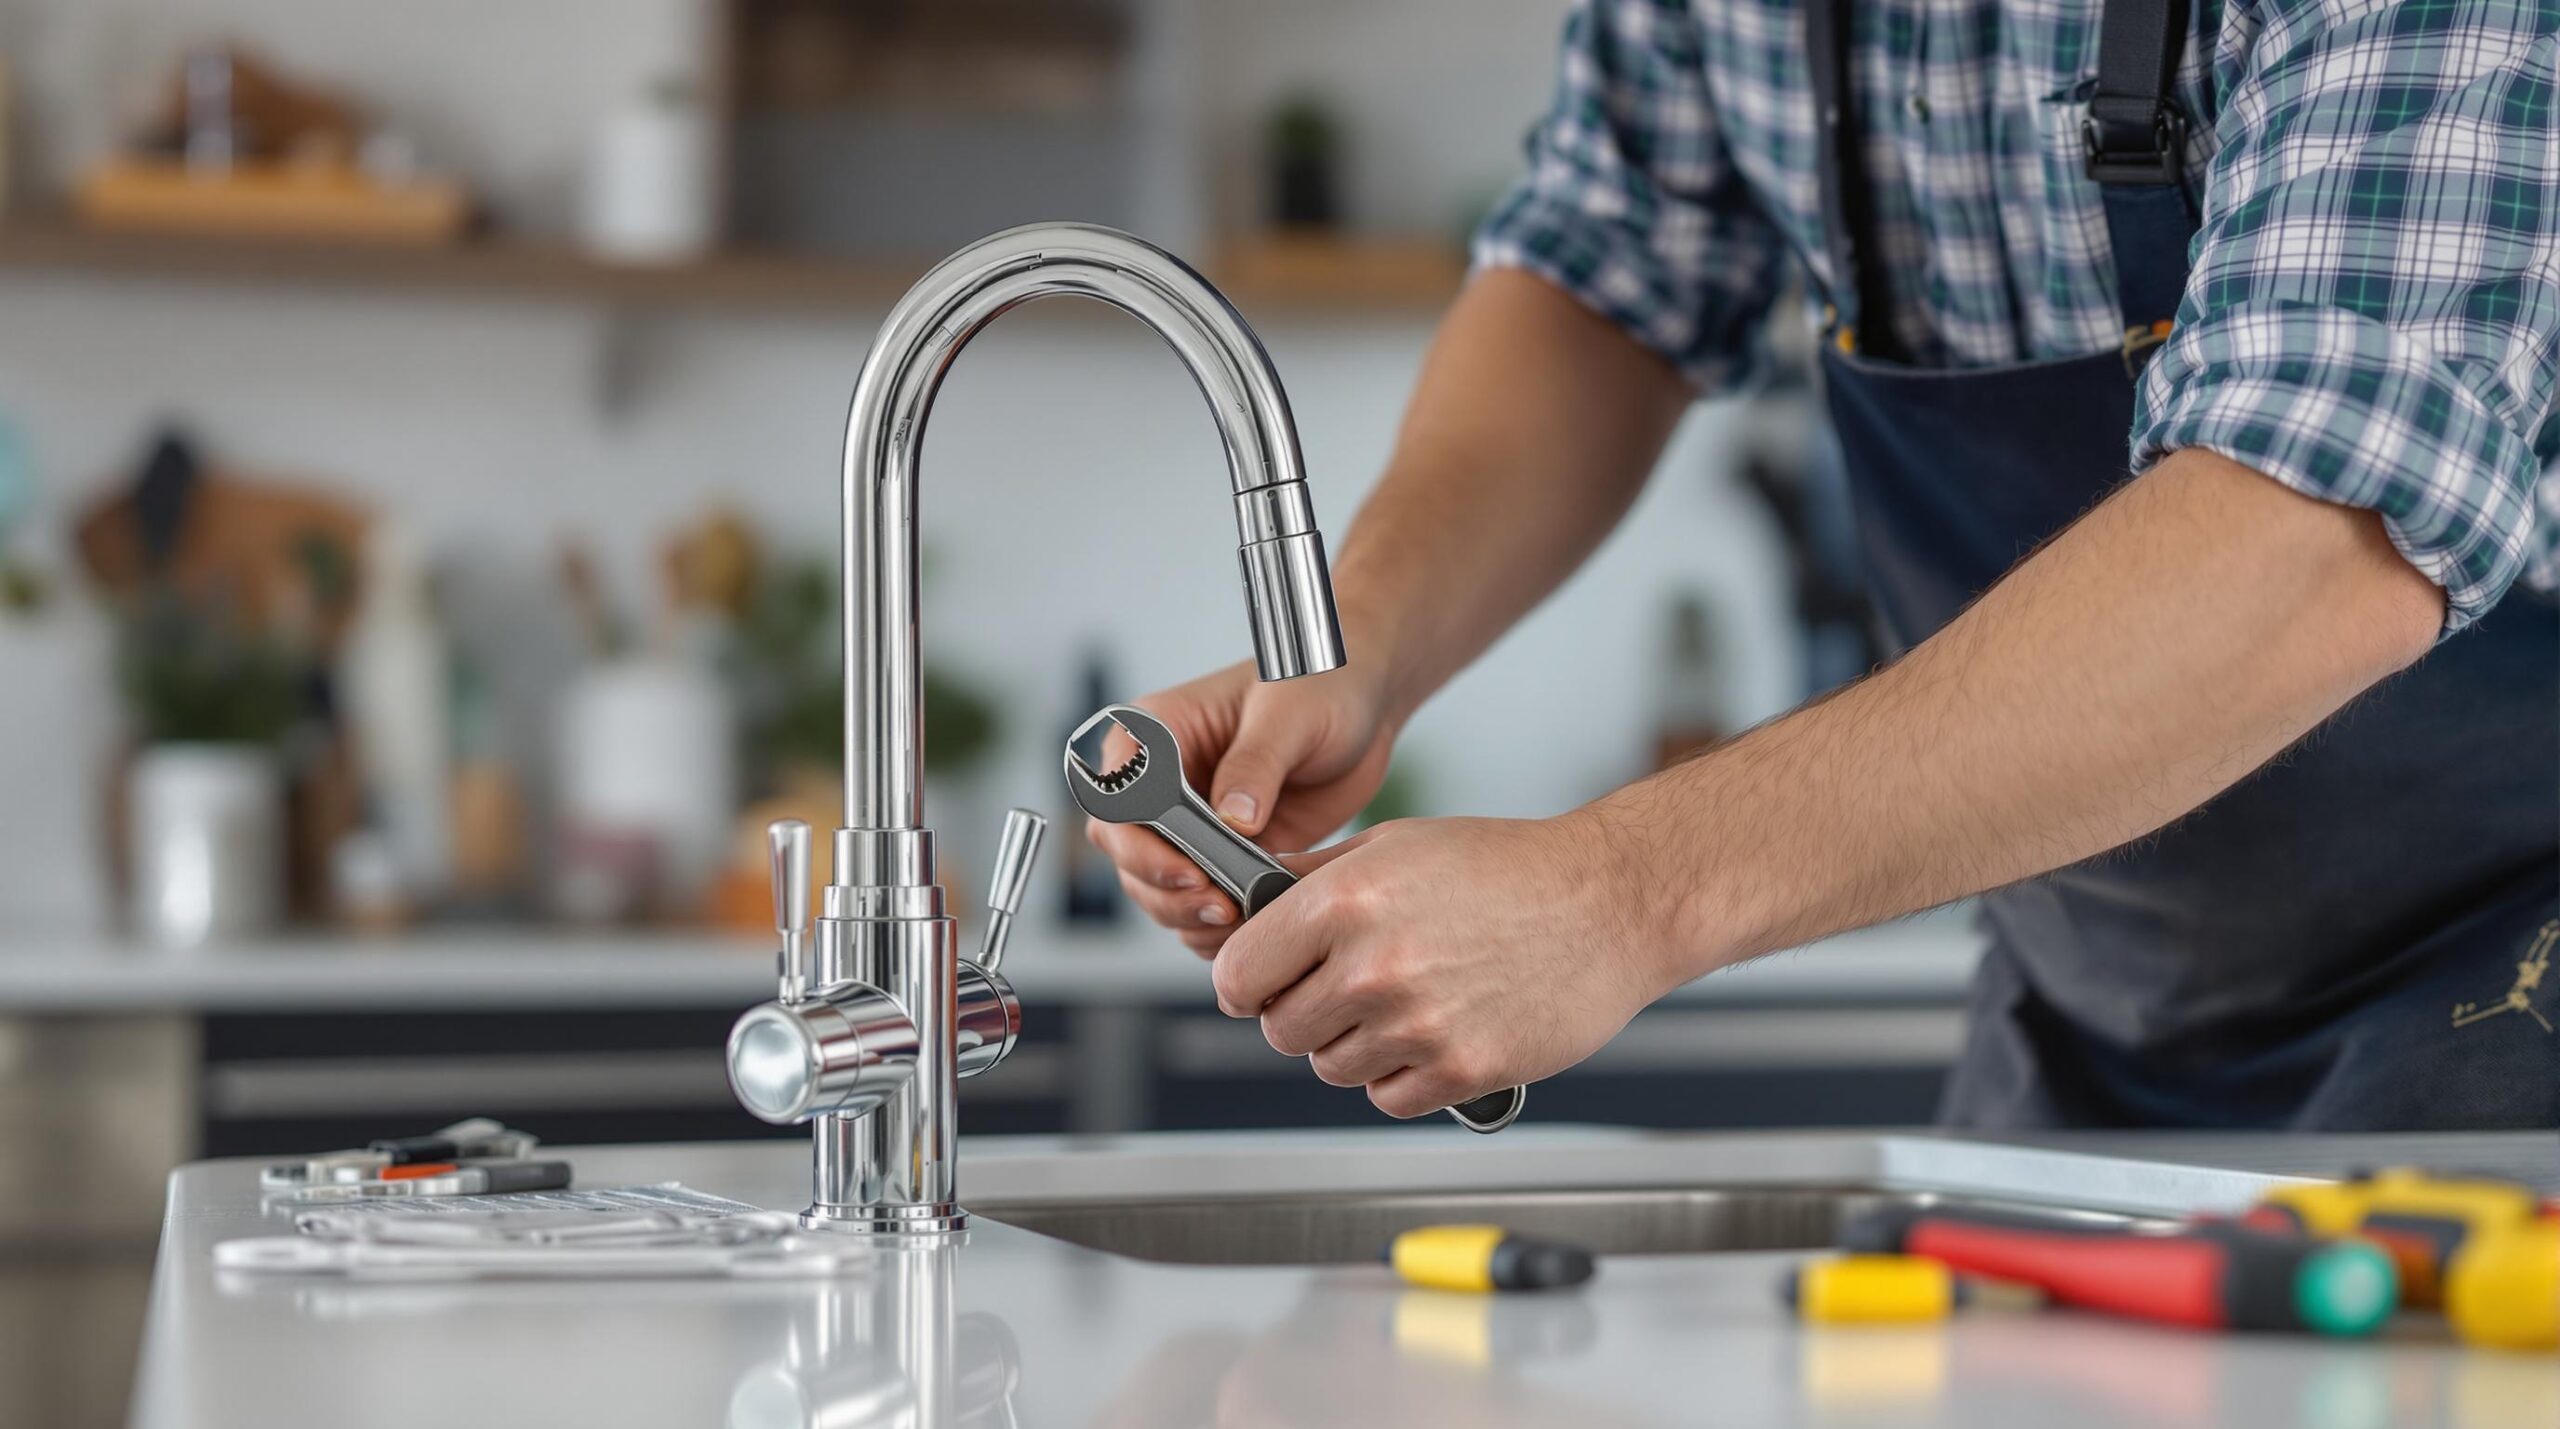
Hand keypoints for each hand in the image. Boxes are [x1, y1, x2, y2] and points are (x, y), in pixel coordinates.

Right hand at [1086, 656, 1398, 955]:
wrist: (1362, 706)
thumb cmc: (1318, 683)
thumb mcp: (1289, 713)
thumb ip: (1256, 764)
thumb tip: (1233, 821)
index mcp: (1155, 733)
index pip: (1116, 800)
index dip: (1141, 845)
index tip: (1190, 873)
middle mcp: (1160, 783)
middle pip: (1127, 854)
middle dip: (1167, 891)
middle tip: (1223, 907)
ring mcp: (1188, 823)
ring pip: (1157, 888)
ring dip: (1190, 915)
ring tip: (1243, 920)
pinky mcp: (1221, 854)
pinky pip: (1200, 901)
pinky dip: (1217, 924)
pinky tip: (1253, 925)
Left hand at [1211, 812, 1686, 1118]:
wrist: (1608, 902)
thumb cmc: (1508, 867)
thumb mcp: (1398, 844)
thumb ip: (1314, 877)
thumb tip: (1247, 902)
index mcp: (1344, 900)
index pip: (1239, 972)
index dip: (1247, 980)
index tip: (1260, 983)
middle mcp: (1373, 964)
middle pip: (1281, 1028)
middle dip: (1303, 1011)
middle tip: (1347, 988)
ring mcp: (1417, 1023)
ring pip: (1331, 1067)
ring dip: (1355, 1044)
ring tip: (1405, 1002)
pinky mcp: (1461, 1069)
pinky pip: (1388, 1098)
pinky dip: (1402, 1075)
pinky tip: (1436, 1030)